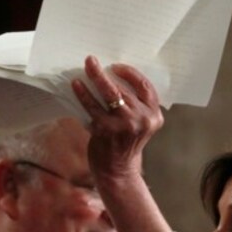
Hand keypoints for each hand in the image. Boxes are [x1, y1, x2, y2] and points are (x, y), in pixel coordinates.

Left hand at [72, 55, 162, 181]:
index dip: (130, 74)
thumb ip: (134, 106)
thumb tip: (110, 77)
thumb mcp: (138, 125)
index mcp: (154, 116)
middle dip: (107, 73)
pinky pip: (94, 107)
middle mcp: (143, 120)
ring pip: (111, 94)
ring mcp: (126, 125)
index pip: (146, 87)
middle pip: (125, 89)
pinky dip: (84, 94)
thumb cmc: (124, 144)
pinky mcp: (108, 130)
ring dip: (96, 77)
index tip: (115, 67)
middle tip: (92, 60)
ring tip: (87, 66)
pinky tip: (77, 85)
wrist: (117, 171)